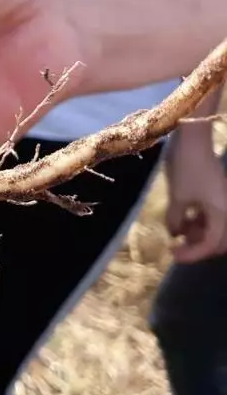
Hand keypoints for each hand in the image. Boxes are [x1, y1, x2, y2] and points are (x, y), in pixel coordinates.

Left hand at [166, 137, 226, 262]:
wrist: (193, 139)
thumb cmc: (186, 167)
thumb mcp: (178, 196)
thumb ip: (176, 219)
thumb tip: (175, 234)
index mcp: (222, 213)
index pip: (210, 244)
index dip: (192, 254)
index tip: (173, 255)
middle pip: (219, 240)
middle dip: (199, 247)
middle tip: (177, 247)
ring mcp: (222, 200)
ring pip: (215, 228)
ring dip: (198, 234)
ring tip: (178, 232)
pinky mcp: (216, 192)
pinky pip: (211, 215)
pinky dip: (199, 221)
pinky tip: (182, 219)